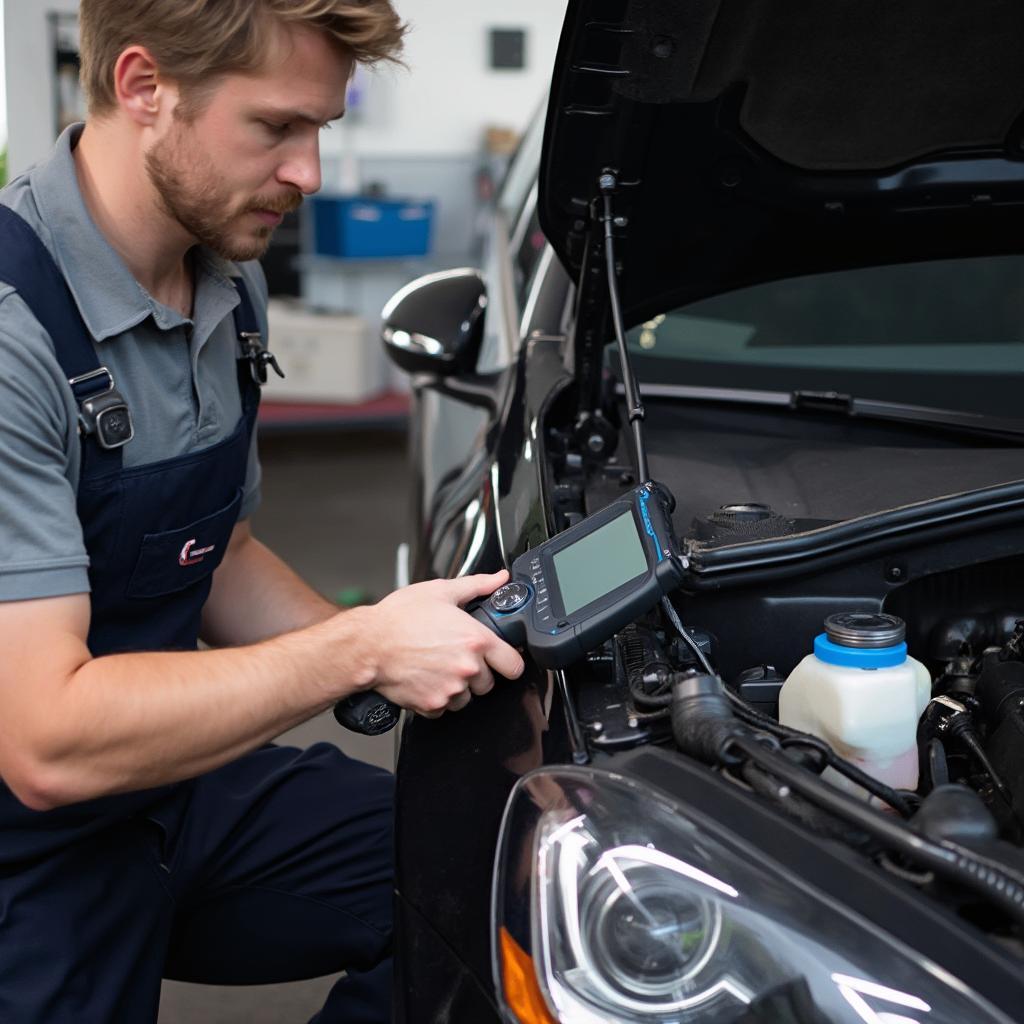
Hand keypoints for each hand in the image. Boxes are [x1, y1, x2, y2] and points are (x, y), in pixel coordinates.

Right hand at [361, 570, 524, 716]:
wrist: (367, 644)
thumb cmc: (399, 618)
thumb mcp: (440, 591)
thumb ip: (477, 585)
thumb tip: (500, 579)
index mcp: (475, 640)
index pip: (514, 665)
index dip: (509, 661)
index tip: (501, 658)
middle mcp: (467, 668)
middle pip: (489, 683)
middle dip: (478, 672)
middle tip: (456, 656)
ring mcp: (450, 690)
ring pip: (467, 697)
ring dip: (458, 686)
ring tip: (438, 666)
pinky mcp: (432, 705)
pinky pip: (444, 707)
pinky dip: (437, 696)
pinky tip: (426, 678)